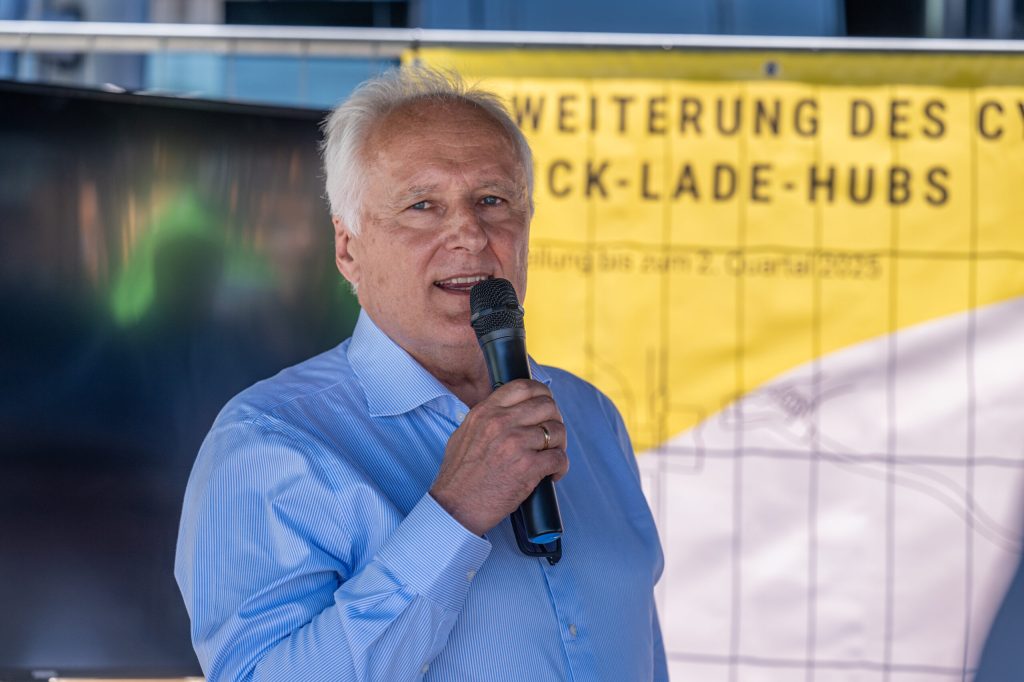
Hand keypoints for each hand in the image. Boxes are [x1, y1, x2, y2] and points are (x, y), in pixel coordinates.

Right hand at [430, 379, 568, 535]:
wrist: (455, 508)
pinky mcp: (528, 467)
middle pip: (547, 405)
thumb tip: (509, 409)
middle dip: (555, 420)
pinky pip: (559, 458)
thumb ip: (486, 418)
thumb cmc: (459, 476)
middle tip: (551, 436)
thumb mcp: (464, 434)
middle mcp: (501, 423)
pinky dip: (561, 467)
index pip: (524, 386)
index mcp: (486, 412)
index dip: (542, 393)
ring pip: (557, 431)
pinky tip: (552, 474)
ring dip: (560, 445)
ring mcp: (516, 444)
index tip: (546, 406)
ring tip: (552, 456)